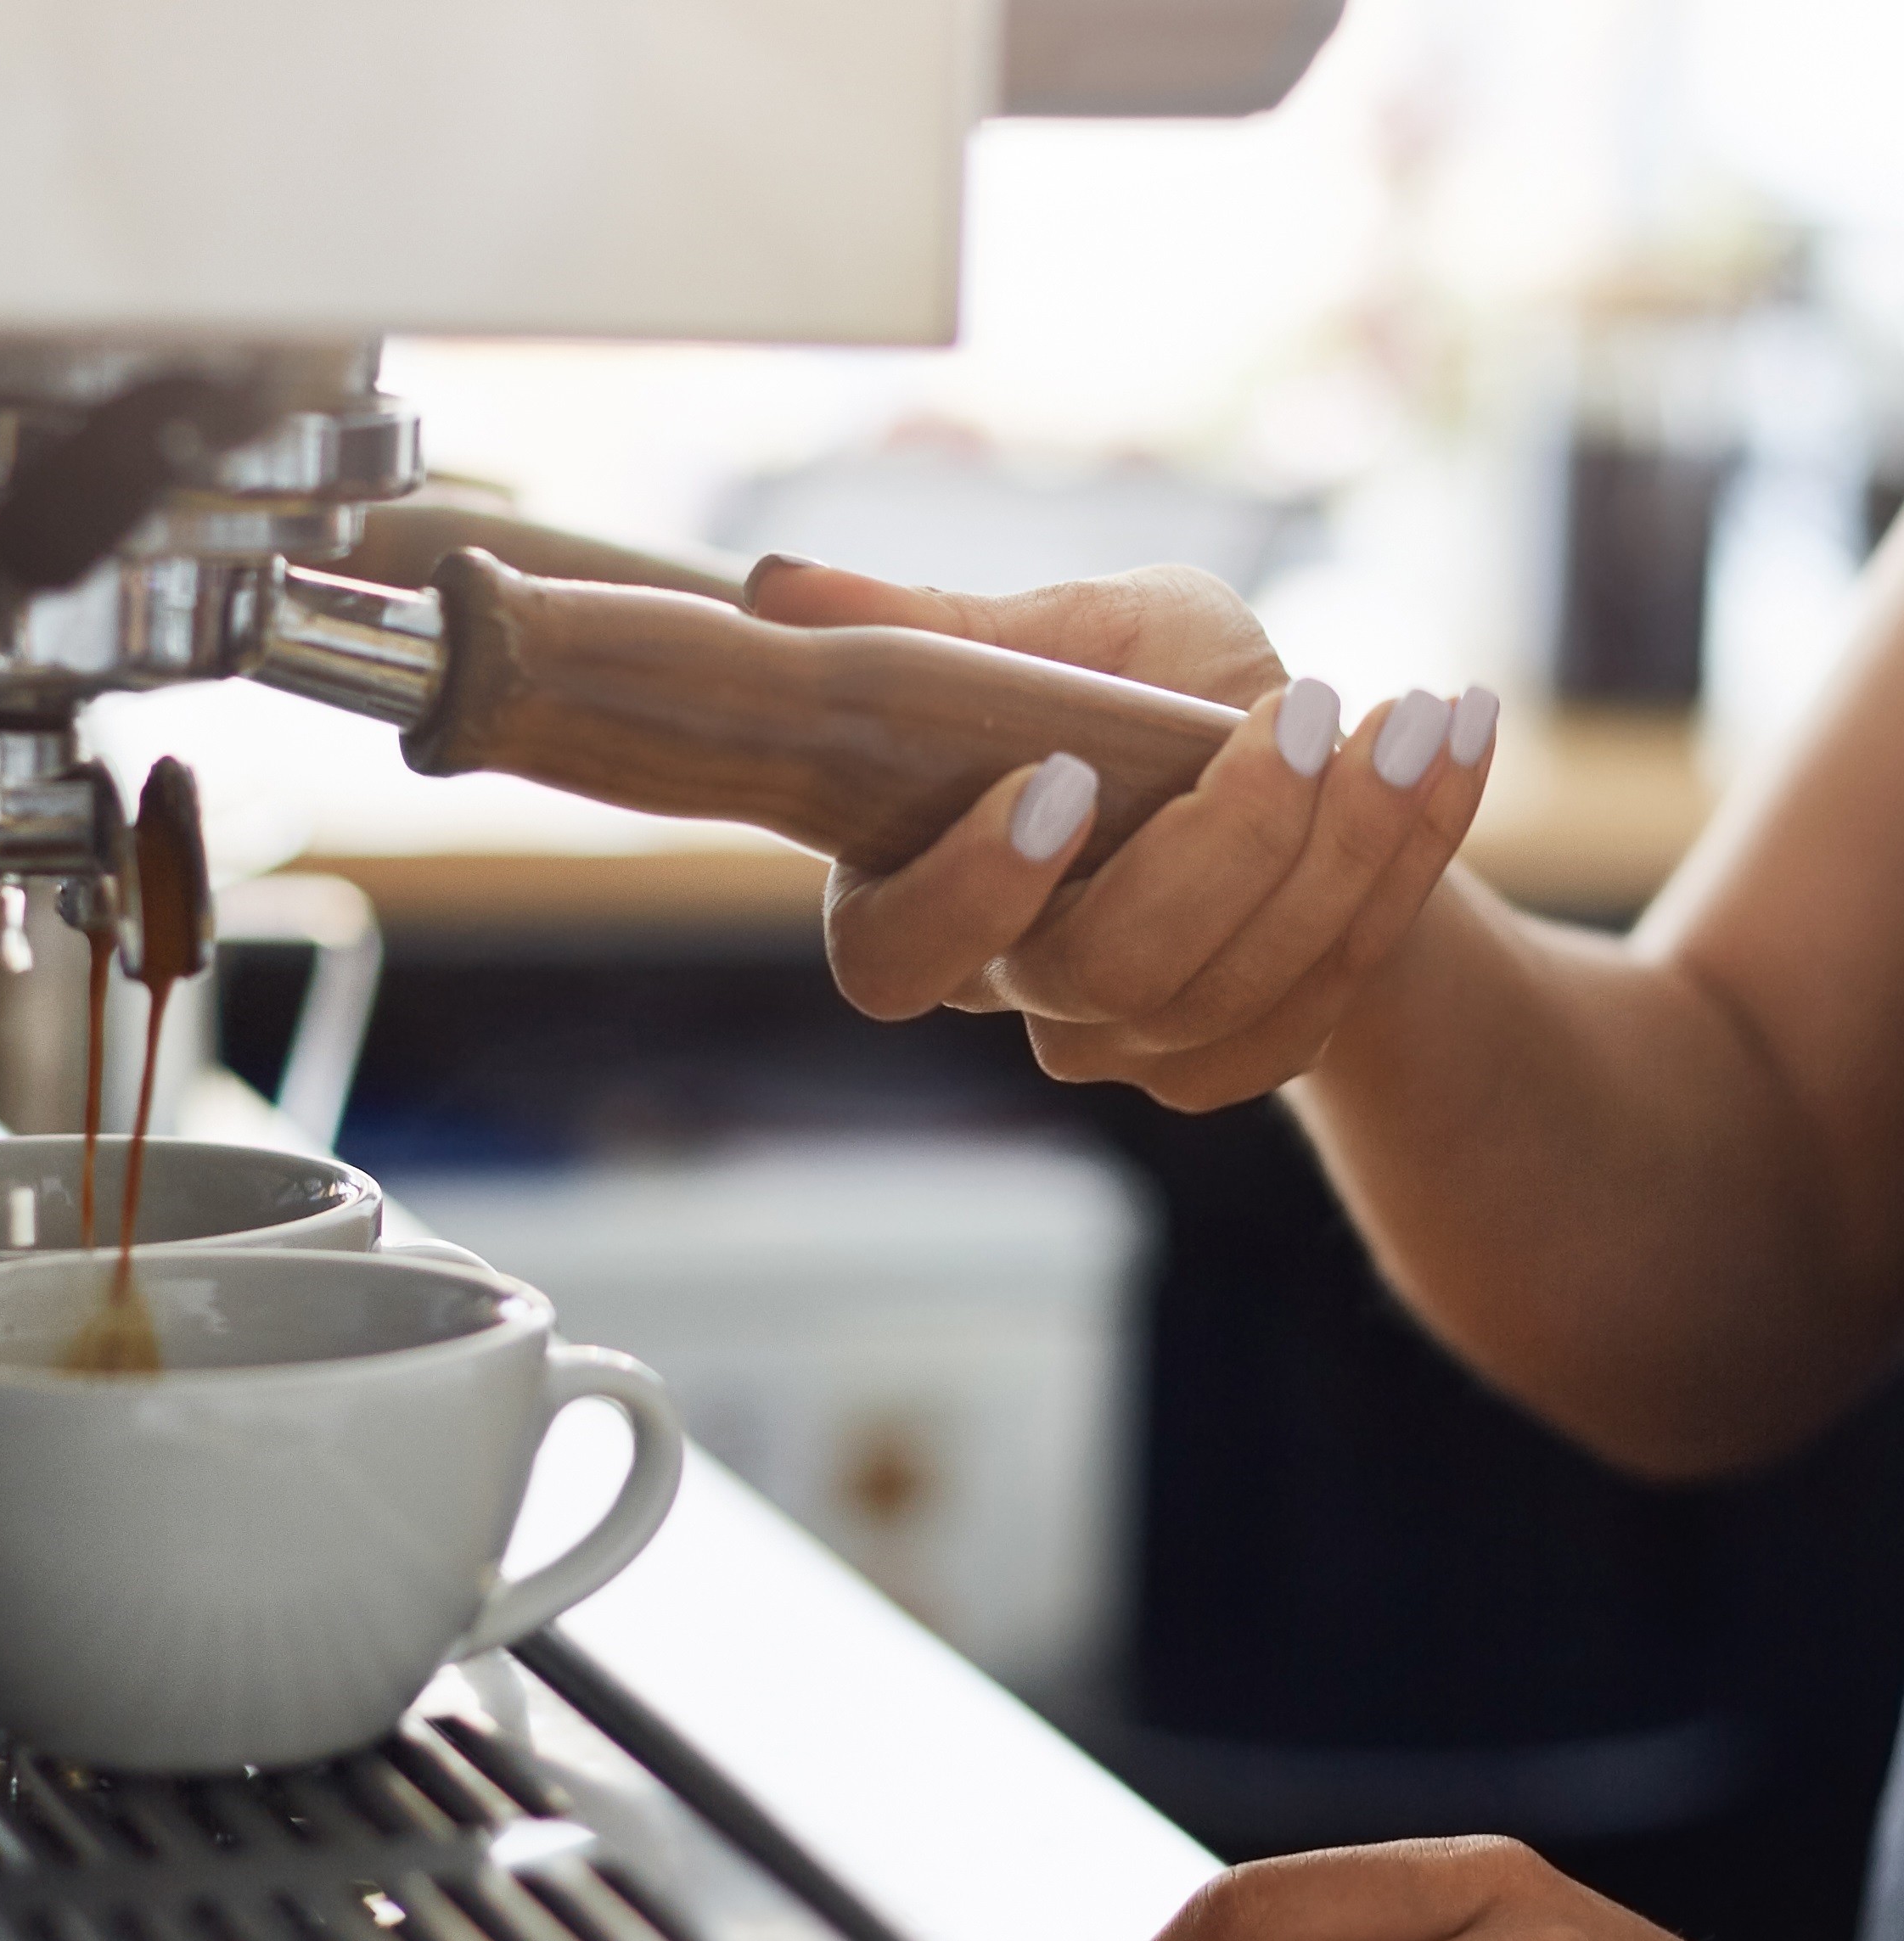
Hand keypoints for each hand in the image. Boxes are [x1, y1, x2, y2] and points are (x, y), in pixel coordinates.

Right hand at [743, 559, 1499, 1111]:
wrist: (1283, 758)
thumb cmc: (1135, 681)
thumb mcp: (1053, 629)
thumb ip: (939, 624)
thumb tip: (781, 585)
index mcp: (918, 896)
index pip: (898, 956)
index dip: (973, 890)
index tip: (1065, 775)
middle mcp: (1015, 989)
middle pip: (1106, 974)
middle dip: (1226, 844)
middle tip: (1304, 708)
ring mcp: (1129, 1041)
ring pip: (1238, 991)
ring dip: (1351, 845)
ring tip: (1415, 712)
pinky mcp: (1240, 1056)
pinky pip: (1332, 991)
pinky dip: (1411, 861)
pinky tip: (1458, 739)